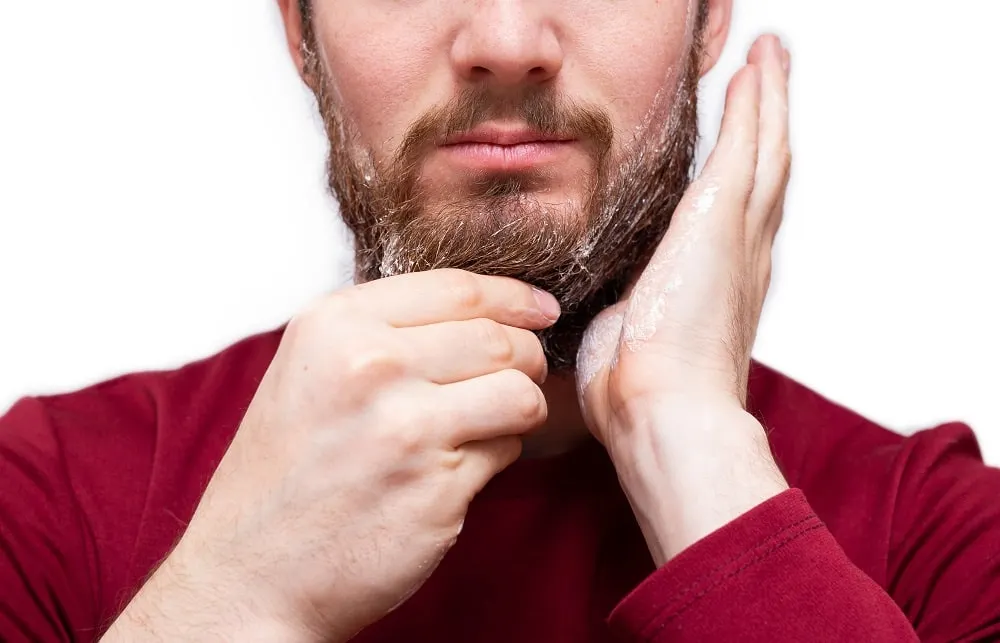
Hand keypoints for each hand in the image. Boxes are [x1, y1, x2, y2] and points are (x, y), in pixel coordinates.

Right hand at [109, 269, 558, 641]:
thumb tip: (489, 312)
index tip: (540, 310)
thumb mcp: (311, 369)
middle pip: (499, 339)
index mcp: (335, 325)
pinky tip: (459, 467)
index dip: (513, 297)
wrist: (250, 572)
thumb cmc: (286, 471)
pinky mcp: (437, 487)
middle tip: (520, 376)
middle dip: (526, 358)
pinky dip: (498, 454)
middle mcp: (370, 366)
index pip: (459, 289)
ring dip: (521, 407)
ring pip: (519, 391)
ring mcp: (406, 427)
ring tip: (491, 423)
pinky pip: (507, 449)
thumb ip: (387, 331)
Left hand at [577, 36, 791, 563]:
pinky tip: (754, 72)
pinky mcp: (721, 219)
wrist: (662, 413)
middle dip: (768, 122)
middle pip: (766, 172)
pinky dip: (755, 105)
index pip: (739, 213)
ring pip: (766, 152)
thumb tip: (608, 310)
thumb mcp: (625, 338)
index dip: (746, 172)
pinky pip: (746, 146)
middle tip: (771, 78)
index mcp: (719, 287)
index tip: (744, 142)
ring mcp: (738, 237)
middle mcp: (742, 258)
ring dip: (769, 102)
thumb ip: (626, 311)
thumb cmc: (639, 395)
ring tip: (771, 61)